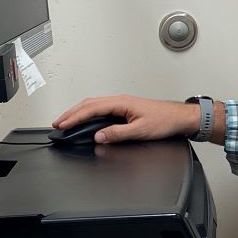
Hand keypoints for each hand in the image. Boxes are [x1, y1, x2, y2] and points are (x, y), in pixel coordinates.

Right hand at [51, 94, 196, 143]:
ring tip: (66, 121)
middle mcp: (120, 101)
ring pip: (94, 105)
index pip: (92, 108)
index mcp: (122, 102)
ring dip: (78, 113)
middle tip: (57, 123)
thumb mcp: (140, 130)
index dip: (75, 117)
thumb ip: (118, 133)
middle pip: (89, 104)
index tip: (62, 125)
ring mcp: (122, 104)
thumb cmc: (165, 120)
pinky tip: (85, 120)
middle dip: (71, 113)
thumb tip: (99, 136)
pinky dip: (88, 114)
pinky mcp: (125, 109)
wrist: (180, 118)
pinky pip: (101, 109)